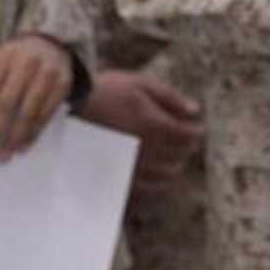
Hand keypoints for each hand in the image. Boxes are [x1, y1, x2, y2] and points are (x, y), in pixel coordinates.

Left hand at [0, 35, 73, 161]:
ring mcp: (47, 73)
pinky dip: (32, 134)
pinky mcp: (62, 85)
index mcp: (5, 55)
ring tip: (3, 156)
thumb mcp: (3, 61)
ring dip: (14, 138)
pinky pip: (45, 115)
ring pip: (28, 112)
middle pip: (7, 102)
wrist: (54, 44)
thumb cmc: (18, 59)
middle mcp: (27, 62)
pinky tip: (22, 147)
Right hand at [83, 69, 203, 186]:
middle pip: (180, 155)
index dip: (197, 131)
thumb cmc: (108, 91)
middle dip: (188, 146)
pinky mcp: (120, 174)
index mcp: (153, 124)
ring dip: (176, 163)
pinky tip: (158, 169)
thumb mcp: (141, 83)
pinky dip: (160, 180)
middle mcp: (145, 148)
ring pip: (168, 174)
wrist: (73, 107)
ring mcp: (132, 164)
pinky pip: (148, 186)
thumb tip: (194, 111)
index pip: (188, 136)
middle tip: (187, 138)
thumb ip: (171, 97)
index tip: (197, 126)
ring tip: (174, 153)